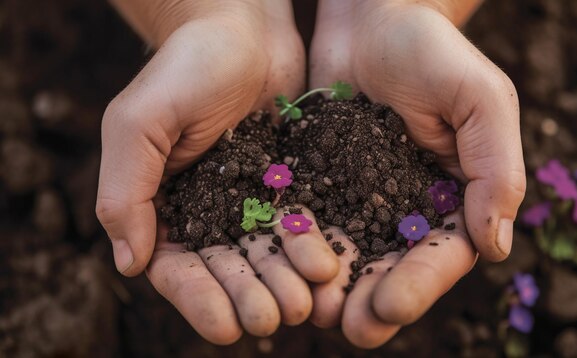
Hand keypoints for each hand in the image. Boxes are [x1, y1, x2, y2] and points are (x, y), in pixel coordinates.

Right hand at [96, 0, 338, 342]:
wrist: (241, 27)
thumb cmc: (183, 67)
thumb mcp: (138, 123)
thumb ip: (125, 191)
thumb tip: (128, 265)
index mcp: (164, 203)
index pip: (179, 266)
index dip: (200, 299)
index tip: (225, 328)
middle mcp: (209, 208)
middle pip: (229, 268)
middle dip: (250, 297)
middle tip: (274, 320)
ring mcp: (251, 197)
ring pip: (268, 253)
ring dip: (285, 282)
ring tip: (306, 304)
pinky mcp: (288, 181)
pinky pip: (300, 221)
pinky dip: (311, 246)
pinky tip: (329, 265)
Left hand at [308, 1, 525, 346]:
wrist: (370, 15)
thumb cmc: (431, 50)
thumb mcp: (480, 98)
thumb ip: (496, 169)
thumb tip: (496, 247)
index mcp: (454, 193)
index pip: (442, 252)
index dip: (419, 284)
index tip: (389, 306)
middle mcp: (407, 203)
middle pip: (393, 265)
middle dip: (374, 299)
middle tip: (352, 329)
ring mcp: (361, 194)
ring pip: (350, 253)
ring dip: (334, 287)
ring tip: (317, 312)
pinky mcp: (321, 180)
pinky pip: (311, 220)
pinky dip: (301, 249)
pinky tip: (285, 269)